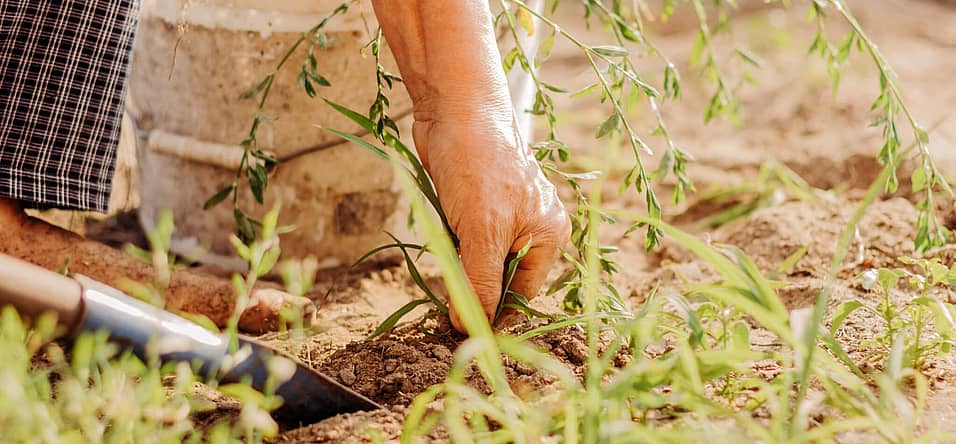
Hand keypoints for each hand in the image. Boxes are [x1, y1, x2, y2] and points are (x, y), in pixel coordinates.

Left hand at [413, 115, 569, 331]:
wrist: (452, 107)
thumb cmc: (477, 164)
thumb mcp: (481, 231)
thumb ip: (479, 283)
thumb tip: (470, 329)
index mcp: (549, 235)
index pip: (522, 294)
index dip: (494, 313)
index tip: (462, 330)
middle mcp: (533, 228)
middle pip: (501, 279)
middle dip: (474, 289)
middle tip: (444, 303)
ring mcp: (504, 216)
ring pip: (480, 261)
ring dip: (460, 266)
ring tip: (444, 259)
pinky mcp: (477, 206)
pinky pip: (466, 242)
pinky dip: (452, 246)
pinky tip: (441, 235)